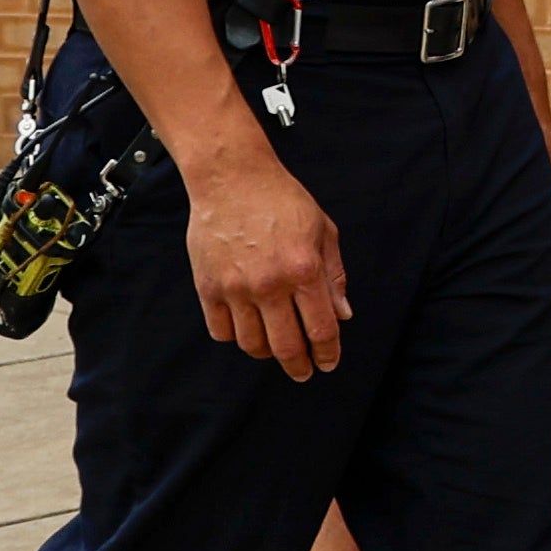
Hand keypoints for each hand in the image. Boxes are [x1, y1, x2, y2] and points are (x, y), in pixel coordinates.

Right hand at [184, 138, 348, 380]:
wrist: (231, 179)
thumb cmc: (282, 200)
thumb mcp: (323, 231)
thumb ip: (335, 276)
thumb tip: (343, 315)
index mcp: (303, 270)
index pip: (321, 329)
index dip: (328, 354)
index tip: (328, 363)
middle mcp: (269, 284)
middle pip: (286, 347)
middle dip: (299, 366)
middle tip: (303, 371)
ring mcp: (235, 288)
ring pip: (252, 344)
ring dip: (267, 353)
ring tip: (275, 347)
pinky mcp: (207, 287)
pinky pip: (221, 331)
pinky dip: (235, 337)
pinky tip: (247, 329)